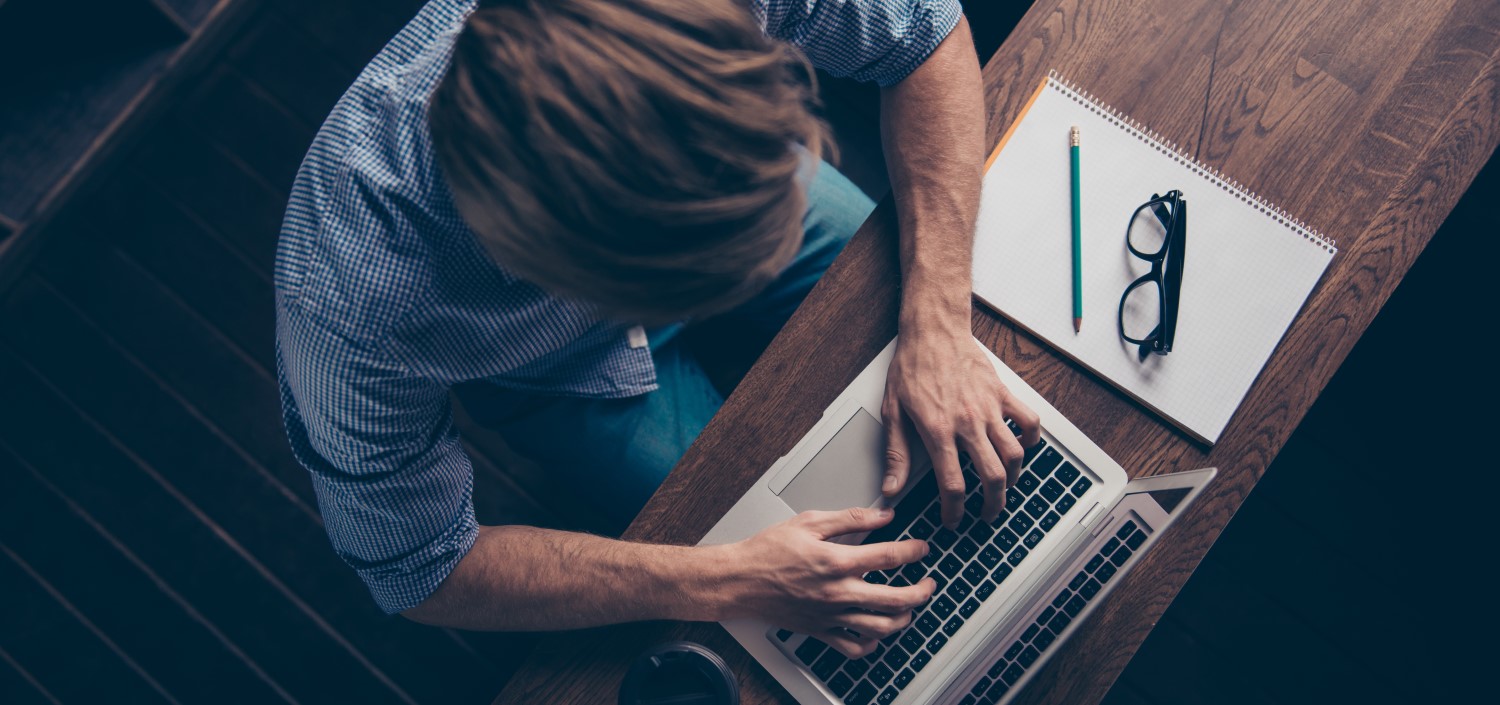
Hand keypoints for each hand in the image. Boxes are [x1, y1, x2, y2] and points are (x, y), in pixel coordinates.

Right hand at [712, 508, 935, 656]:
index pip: (890, 557)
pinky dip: (871, 644)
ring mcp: (830, 615)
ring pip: (880, 627)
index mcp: (837, 561)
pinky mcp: (819, 630)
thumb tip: (882, 515)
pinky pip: (853, 647)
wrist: (739, 580)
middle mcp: (838, 592)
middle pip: (895, 599)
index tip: (922, 548)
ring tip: (909, 608)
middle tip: (929, 584)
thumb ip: (850, 518)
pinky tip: (876, 633)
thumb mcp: (809, 522)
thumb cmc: (768, 550)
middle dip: (921, 592)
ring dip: (903, 619)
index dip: (914, 551)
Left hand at [882, 328, 1040, 527]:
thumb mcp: (892, 411)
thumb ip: (896, 453)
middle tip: (985, 514)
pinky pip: (1028, 421)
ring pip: (1014, 454)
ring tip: (1004, 487)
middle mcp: (967, 423)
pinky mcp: (1002, 393)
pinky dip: (1030, 439)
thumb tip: (892, 487)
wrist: (933, 330)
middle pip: (991, 477)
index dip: (955, 510)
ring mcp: (989, 408)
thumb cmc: (911, 367)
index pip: (953, 484)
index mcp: (938, 431)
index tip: (953, 519)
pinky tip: (1022, 447)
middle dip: (991, 504)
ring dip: (1013, 478)